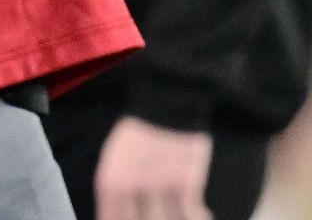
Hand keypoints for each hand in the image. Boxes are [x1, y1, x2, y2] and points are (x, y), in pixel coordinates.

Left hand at [94, 116, 213, 219]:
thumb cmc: (139, 136)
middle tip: (159, 214)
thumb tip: (117, 218)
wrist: (165, 103)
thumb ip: (115, 195)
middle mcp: (131, 189)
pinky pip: (191, 216)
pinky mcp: (185, 184)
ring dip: (174, 219)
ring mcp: (158, 187)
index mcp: (110, 184)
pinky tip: (201, 213)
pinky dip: (197, 216)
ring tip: (179, 212)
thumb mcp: (113, 162)